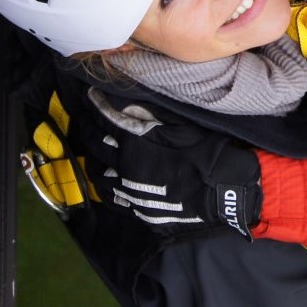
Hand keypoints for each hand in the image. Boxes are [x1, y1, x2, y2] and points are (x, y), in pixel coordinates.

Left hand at [89, 89, 263, 238]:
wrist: (222, 192)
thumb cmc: (205, 152)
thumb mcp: (179, 125)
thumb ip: (148, 113)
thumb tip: (123, 100)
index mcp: (134, 143)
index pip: (105, 118)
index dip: (96, 105)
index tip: (90, 95)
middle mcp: (125, 168)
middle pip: (95, 144)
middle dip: (87, 128)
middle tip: (85, 119)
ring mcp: (130, 192)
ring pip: (97, 175)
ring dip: (93, 160)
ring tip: (93, 152)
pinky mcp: (139, 210)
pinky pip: (112, 197)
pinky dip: (106, 185)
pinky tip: (109, 180)